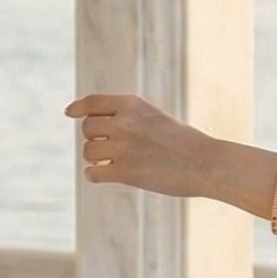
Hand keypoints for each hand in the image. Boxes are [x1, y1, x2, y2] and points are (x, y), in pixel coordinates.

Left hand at [66, 94, 212, 197]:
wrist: (206, 164)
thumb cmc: (184, 143)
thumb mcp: (156, 118)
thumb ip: (128, 117)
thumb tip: (91, 126)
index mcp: (133, 105)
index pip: (93, 102)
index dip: (79, 108)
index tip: (69, 113)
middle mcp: (125, 122)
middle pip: (88, 128)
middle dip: (95, 139)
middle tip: (110, 150)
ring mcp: (124, 147)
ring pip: (88, 151)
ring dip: (96, 159)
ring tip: (111, 163)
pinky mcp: (125, 172)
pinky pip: (93, 173)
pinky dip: (95, 175)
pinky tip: (105, 176)